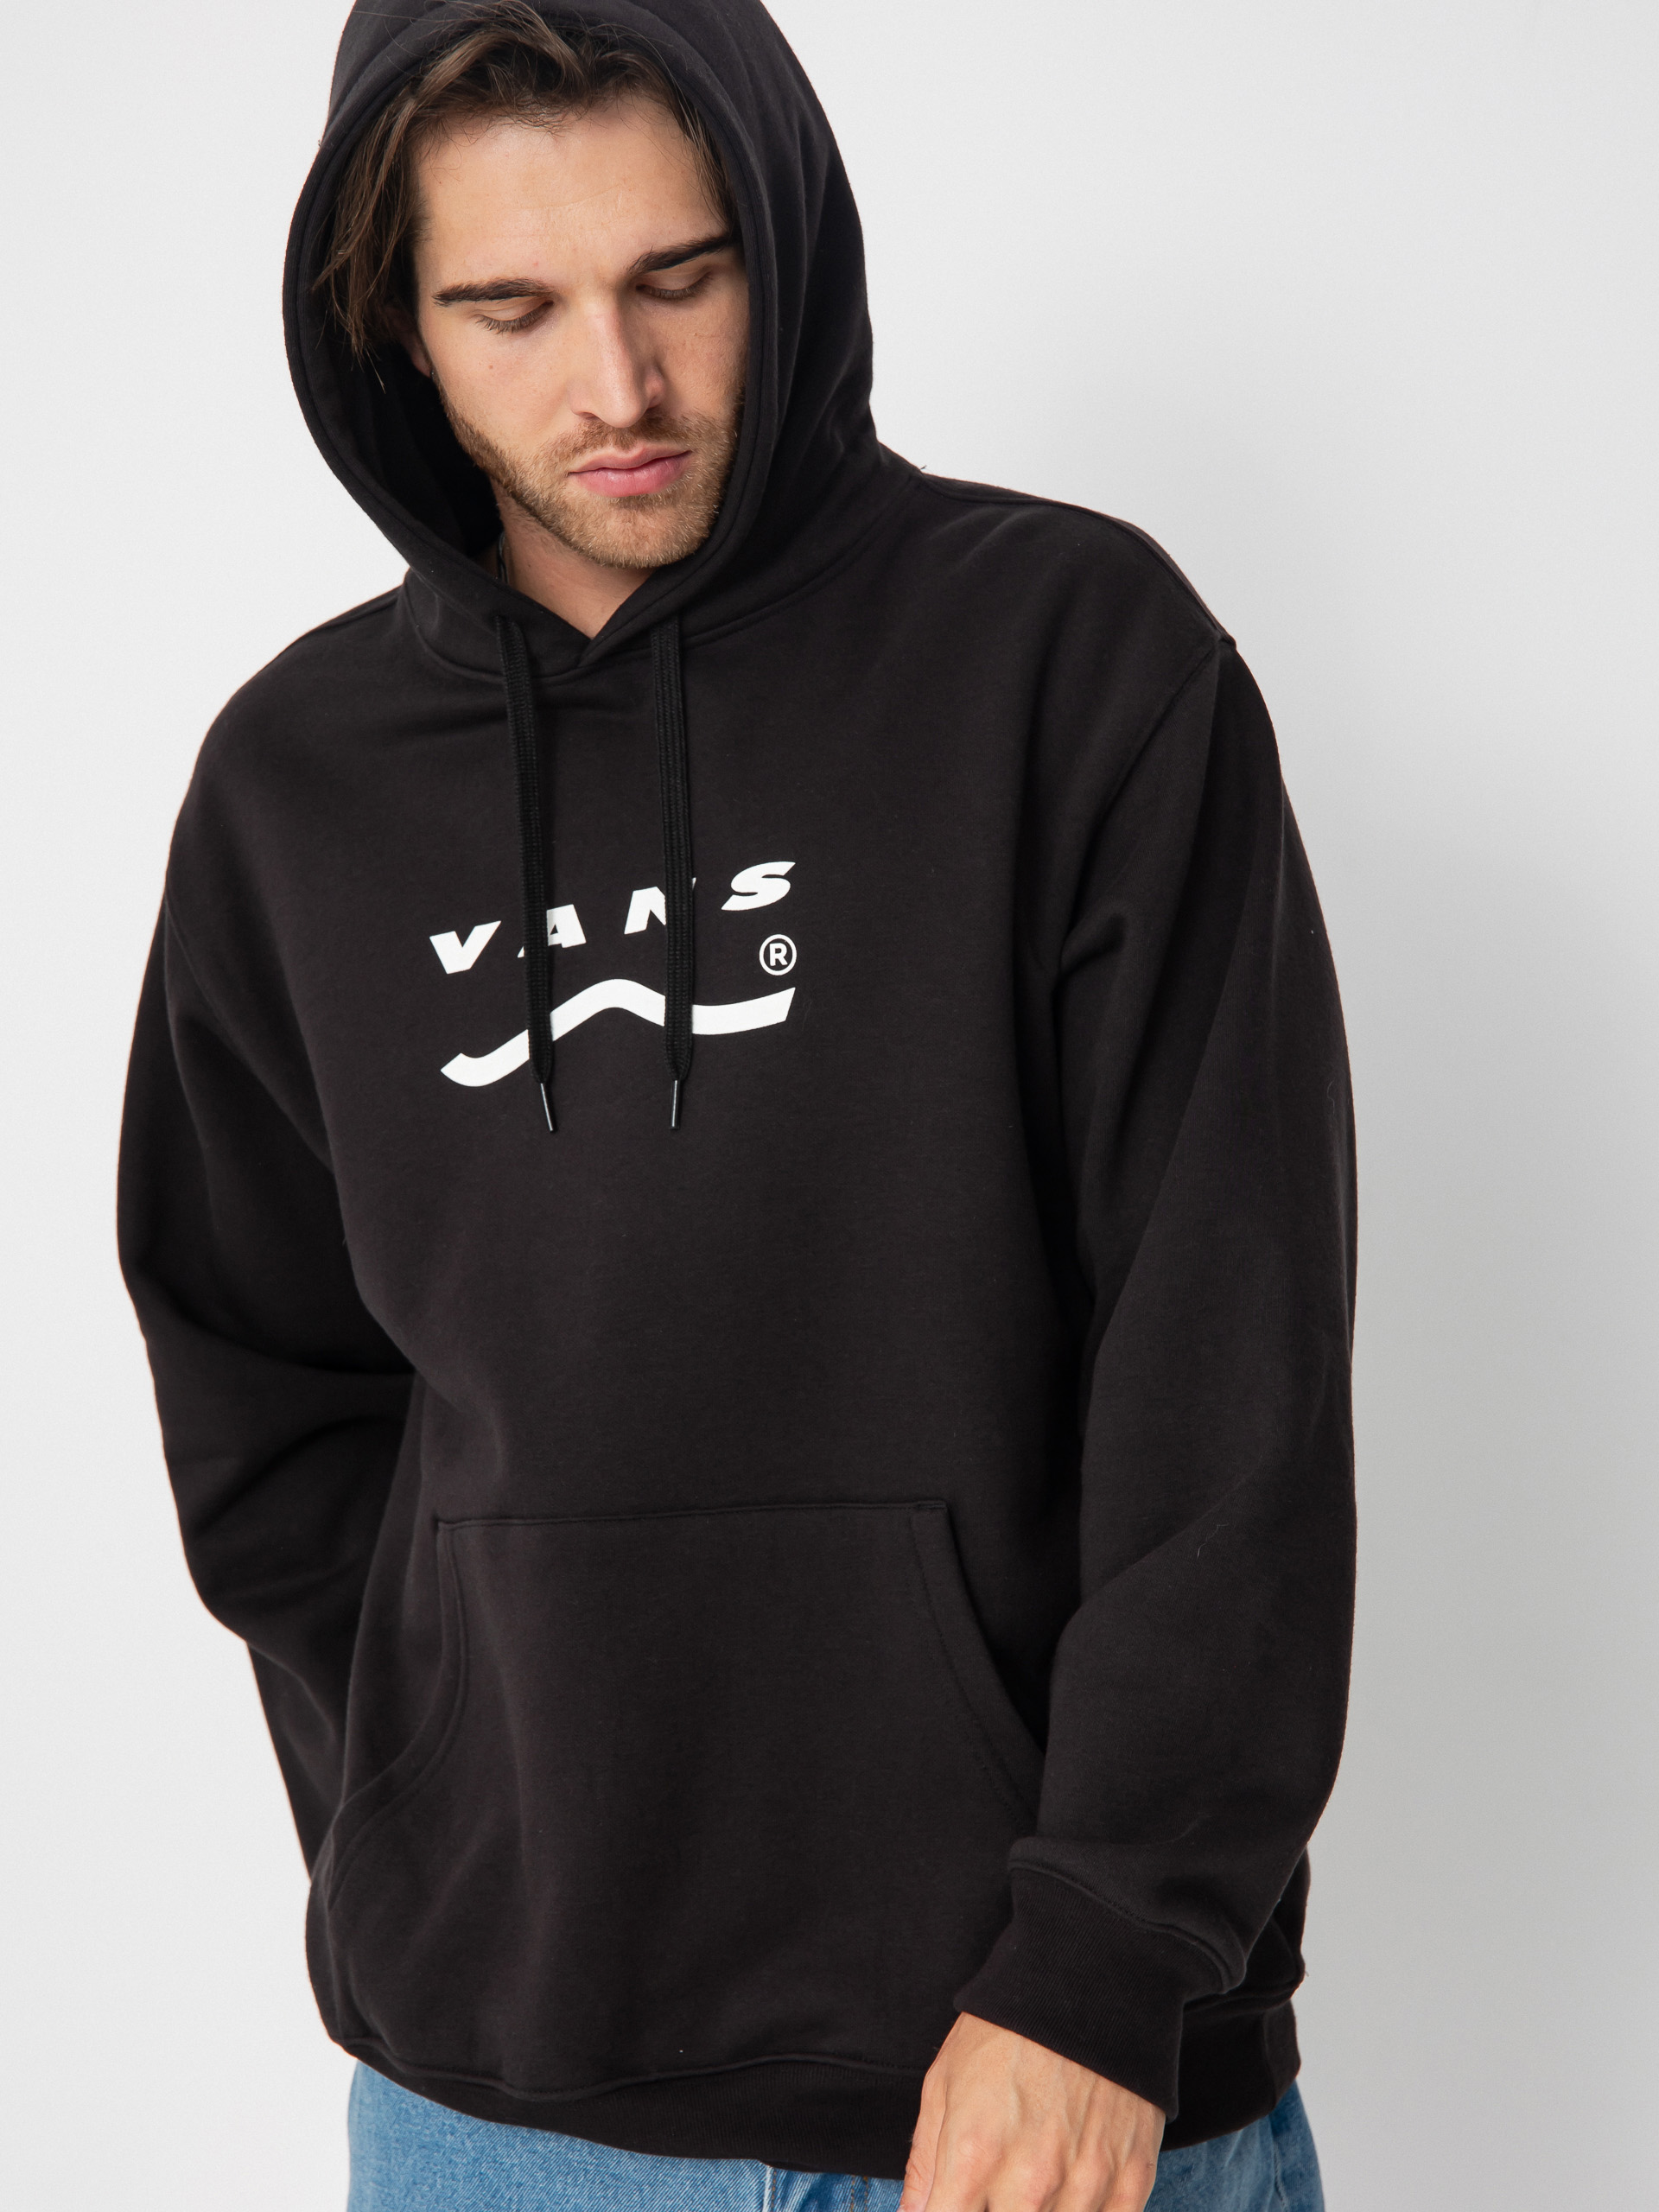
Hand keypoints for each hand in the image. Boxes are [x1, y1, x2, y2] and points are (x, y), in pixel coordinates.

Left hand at [897, 2012, 1164, 2211]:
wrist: (1091, 1981)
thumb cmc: (1008, 2030)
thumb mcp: (944, 2082)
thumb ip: (924, 2163)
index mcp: (972, 2156)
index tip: (952, 2205)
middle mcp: (1027, 2182)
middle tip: (996, 2190)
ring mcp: (1083, 2186)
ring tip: (1032, 2180)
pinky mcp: (1130, 2182)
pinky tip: (1071, 2189)